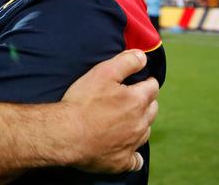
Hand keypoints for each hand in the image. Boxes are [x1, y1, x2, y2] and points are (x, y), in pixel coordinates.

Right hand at [61, 50, 158, 173]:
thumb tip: (143, 56)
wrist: (66, 133)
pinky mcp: (122, 161)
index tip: (139, 80)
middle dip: (145, 102)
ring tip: (125, 120)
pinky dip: (133, 154)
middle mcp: (140, 123)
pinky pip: (135, 159)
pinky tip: (126, 148)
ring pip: (145, 132)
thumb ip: (126, 62)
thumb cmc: (83, 102)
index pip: (152, 87)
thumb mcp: (103, 72)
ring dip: (140, 124)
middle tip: (130, 98)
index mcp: (138, 101)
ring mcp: (132, 144)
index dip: (146, 81)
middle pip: (152, 109)